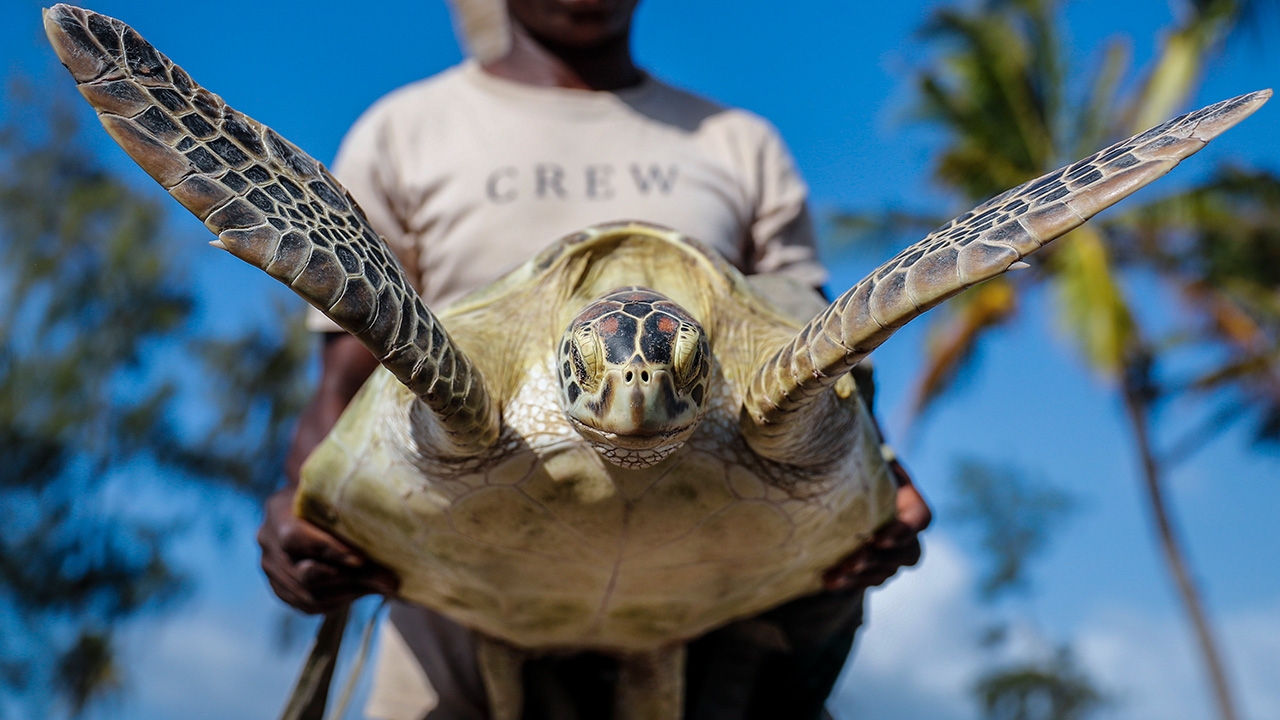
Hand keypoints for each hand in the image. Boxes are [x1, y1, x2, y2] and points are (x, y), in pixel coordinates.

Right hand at [258, 486, 399, 613]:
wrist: (305, 503)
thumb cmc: (328, 494)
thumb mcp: (335, 494)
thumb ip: (351, 513)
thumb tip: (389, 535)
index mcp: (277, 512)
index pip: (295, 537)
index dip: (329, 551)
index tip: (362, 559)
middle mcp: (267, 543)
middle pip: (305, 573)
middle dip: (350, 578)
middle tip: (387, 580)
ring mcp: (270, 569)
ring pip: (308, 594)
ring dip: (349, 593)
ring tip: (381, 586)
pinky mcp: (280, 589)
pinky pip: (308, 605)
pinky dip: (339, 601)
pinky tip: (364, 591)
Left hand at [822, 460, 930, 591]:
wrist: (844, 481)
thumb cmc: (854, 462)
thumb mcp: (861, 453)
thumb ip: (861, 448)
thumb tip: (850, 432)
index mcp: (909, 498)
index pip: (920, 518)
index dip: (903, 531)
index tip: (877, 539)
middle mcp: (907, 528)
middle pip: (907, 553)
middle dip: (879, 560)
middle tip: (852, 562)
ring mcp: (893, 550)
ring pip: (888, 570)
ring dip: (863, 576)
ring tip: (835, 575)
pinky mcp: (875, 564)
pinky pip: (870, 579)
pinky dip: (851, 582)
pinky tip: (827, 580)